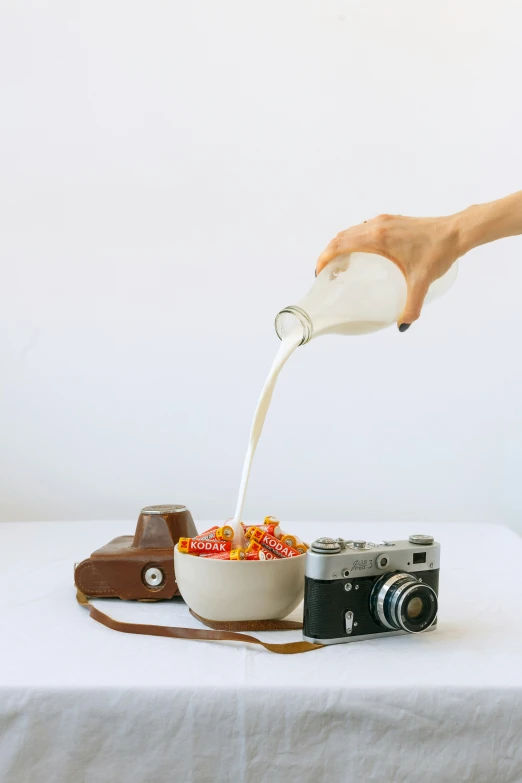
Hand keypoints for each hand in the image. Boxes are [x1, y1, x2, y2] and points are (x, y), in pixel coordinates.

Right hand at [316, 214, 460, 329]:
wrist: (456, 232)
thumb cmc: (439, 251)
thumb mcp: (422, 282)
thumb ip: (412, 306)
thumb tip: (402, 325)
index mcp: (378, 237)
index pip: (340, 244)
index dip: (324, 257)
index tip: (319, 273)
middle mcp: (377, 225)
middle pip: (341, 237)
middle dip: (328, 254)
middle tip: (326, 274)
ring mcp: (384, 221)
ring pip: (352, 231)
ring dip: (340, 245)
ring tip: (340, 265)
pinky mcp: (391, 221)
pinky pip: (363, 229)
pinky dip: (354, 240)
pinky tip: (361, 255)